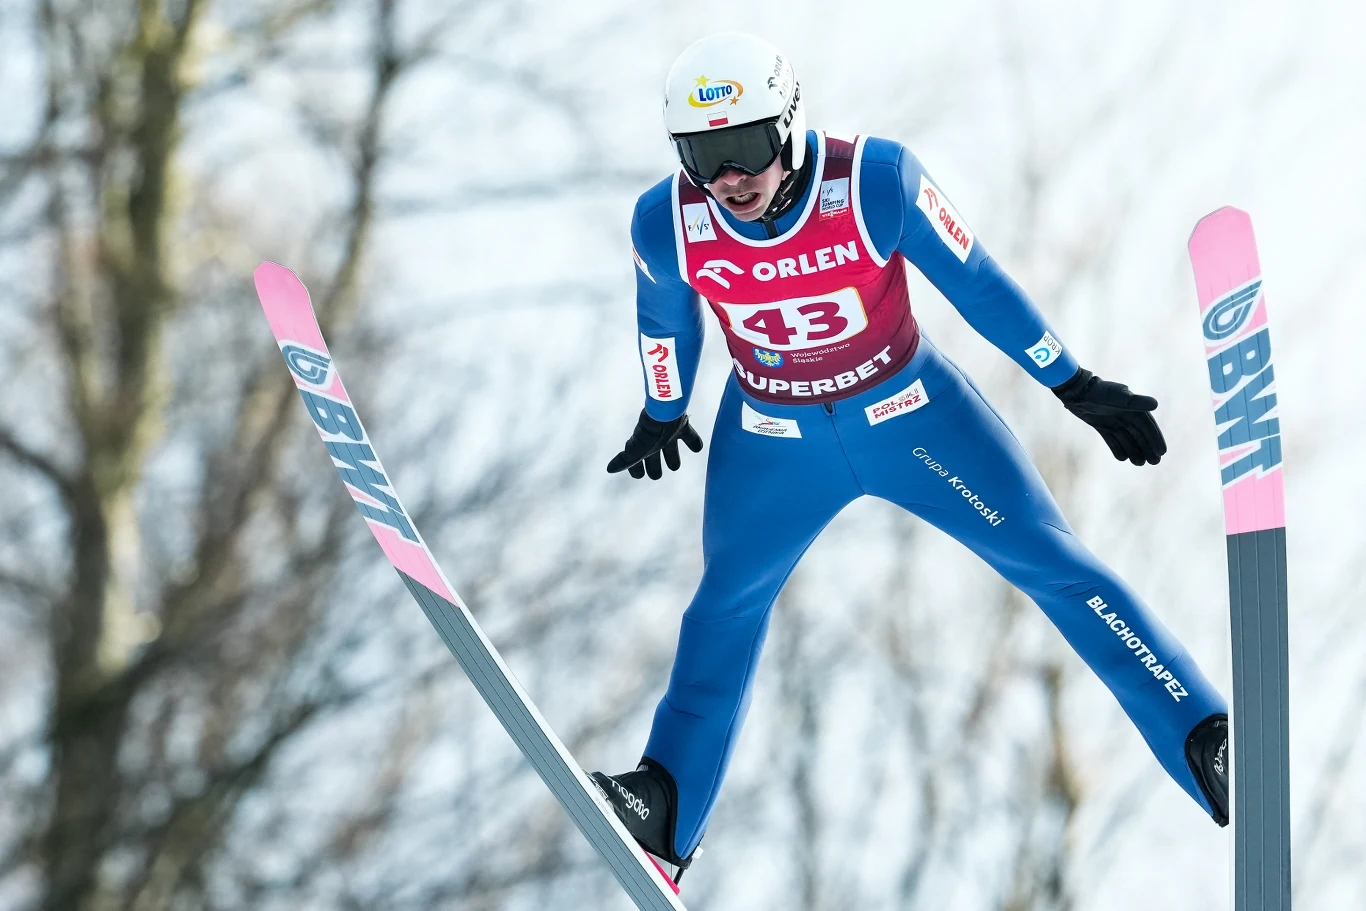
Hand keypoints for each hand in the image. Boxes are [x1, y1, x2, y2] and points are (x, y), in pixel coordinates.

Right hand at [606, 409, 703, 479]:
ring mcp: (668, 434)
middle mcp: (655, 442)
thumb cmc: (649, 433)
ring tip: (674, 466)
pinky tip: (697, 448)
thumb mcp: (635, 450)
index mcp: (643, 448)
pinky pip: (690, 436)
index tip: (639, 475)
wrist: (663, 412)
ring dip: (673, 459)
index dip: (636, 470)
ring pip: (671, 450)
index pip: (635, 462)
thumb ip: (625, 461)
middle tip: (656, 475)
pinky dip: (694, 443)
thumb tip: (609, 469)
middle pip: (653, 459)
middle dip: (654, 468)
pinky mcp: (681, 426)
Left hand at [1052, 367, 1166, 465]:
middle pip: (1139, 434)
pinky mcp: (1100, 424)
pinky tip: (1123, 458)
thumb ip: (1136, 402)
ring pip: (1127, 438)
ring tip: (1140, 463)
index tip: (1162, 452)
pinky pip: (1112, 439)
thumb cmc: (1099, 392)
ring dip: (1134, 450)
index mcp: (1133, 407)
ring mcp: (1112, 420)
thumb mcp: (1119, 397)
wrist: (1076, 391)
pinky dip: (1117, 447)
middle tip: (1155, 462)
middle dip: (1148, 448)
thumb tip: (1155, 404)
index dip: (1155, 439)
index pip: (1148, 426)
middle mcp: (1125, 414)